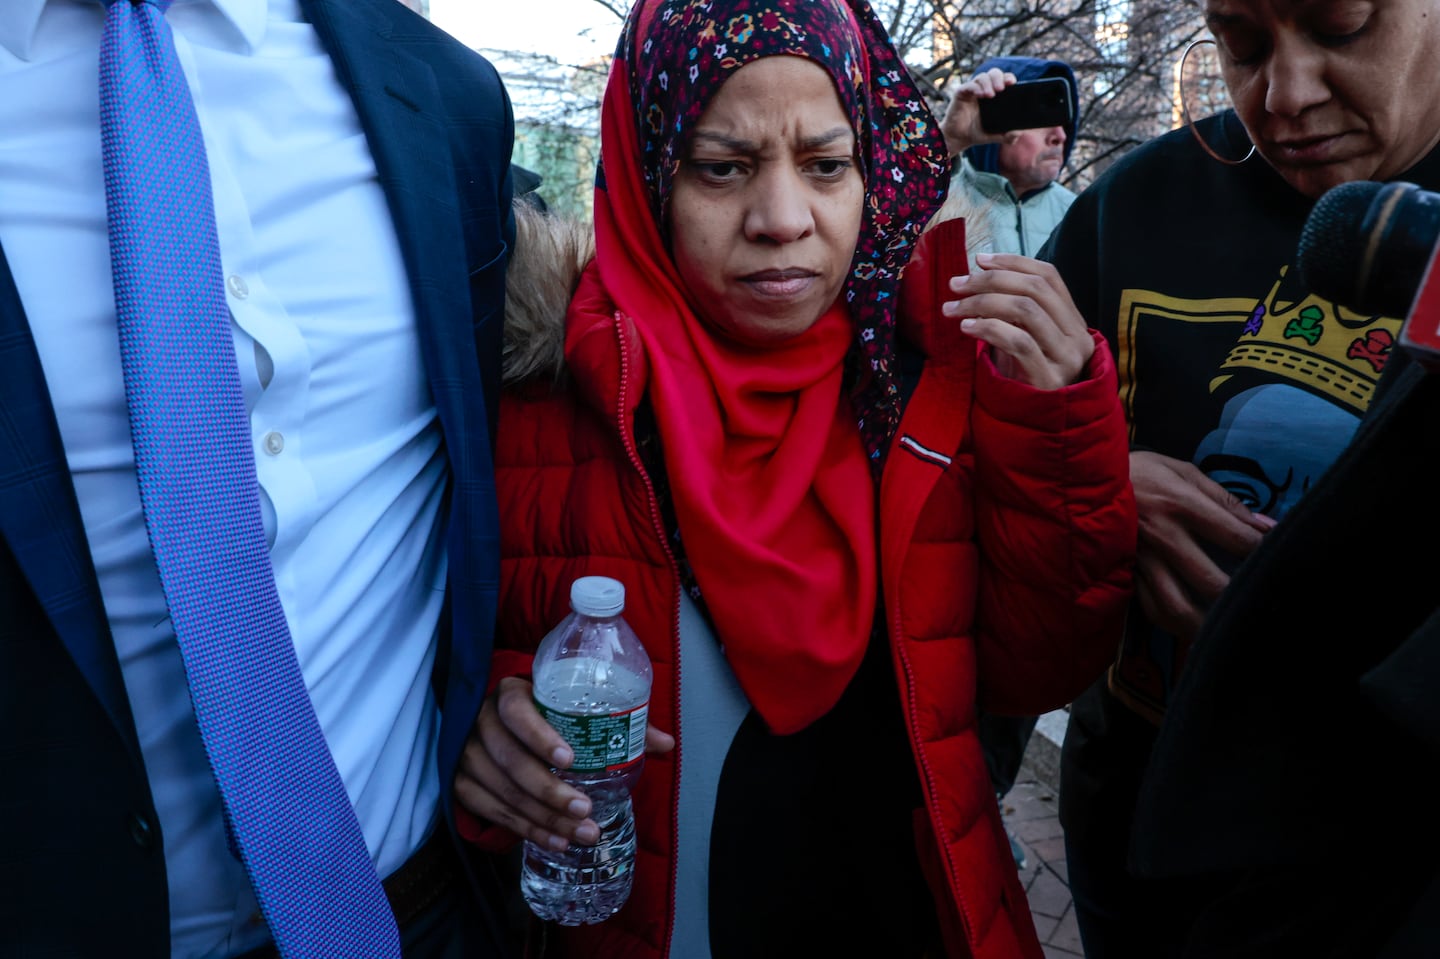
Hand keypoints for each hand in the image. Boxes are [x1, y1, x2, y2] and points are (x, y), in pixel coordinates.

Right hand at [453, 676, 674, 848]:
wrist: (496, 722)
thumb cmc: (545, 712)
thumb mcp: (573, 706)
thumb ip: (618, 721)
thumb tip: (666, 744)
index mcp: (508, 694)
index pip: (517, 713)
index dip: (540, 737)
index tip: (571, 760)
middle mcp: (480, 722)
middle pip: (511, 761)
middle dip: (549, 791)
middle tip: (585, 811)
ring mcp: (465, 754)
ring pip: (502, 792)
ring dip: (543, 818)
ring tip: (581, 834)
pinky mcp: (460, 783)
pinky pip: (491, 812)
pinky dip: (525, 830)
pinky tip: (555, 841)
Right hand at [939, 67, 1014, 155]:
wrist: (959, 138)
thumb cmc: (977, 132)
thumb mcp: (995, 134)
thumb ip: (1008, 135)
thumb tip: (1018, 133)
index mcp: (995, 95)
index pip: (1004, 79)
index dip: (1008, 78)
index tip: (1012, 83)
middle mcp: (984, 89)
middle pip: (994, 73)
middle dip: (999, 78)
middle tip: (1001, 89)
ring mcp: (972, 90)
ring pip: (982, 77)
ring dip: (987, 83)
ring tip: (990, 95)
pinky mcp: (961, 93)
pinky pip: (969, 85)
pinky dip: (975, 88)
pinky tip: (980, 94)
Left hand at [942, 252, 1093, 388]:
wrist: (1038, 427)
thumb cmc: (1025, 378)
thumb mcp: (1025, 338)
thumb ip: (1013, 309)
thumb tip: (980, 271)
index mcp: (1074, 320)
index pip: (1049, 276)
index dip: (1013, 262)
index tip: (979, 260)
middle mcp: (1077, 336)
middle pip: (1034, 289)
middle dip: (990, 281)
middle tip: (956, 285)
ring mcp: (1066, 358)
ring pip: (1025, 310)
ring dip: (982, 302)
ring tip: (953, 308)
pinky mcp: (1048, 379)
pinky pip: (1018, 341)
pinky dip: (989, 328)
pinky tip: (966, 328)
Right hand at [1129, 450, 1276, 640]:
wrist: (1081, 476)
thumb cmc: (1141, 471)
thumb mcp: (1182, 470)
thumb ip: (1224, 500)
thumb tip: (1264, 526)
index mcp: (1181, 504)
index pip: (1236, 537)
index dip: (1262, 552)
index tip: (1275, 559)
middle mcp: (1161, 536)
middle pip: (1209, 581)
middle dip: (1237, 597)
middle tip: (1255, 603)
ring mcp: (1139, 558)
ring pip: (1174, 605)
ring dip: (1203, 623)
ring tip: (1223, 627)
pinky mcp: (1123, 571)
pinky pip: (1147, 606)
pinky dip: (1170, 621)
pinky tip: (1188, 624)